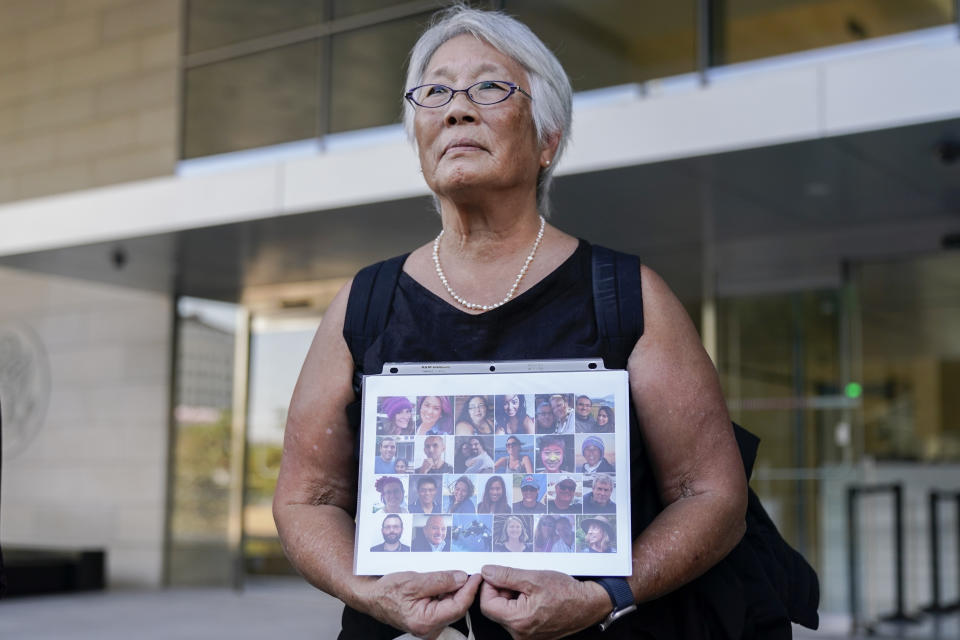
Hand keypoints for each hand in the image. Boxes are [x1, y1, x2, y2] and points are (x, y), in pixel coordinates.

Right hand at [360, 570, 481, 639]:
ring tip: (454, 574)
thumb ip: (440, 580)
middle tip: (469, 571)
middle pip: (457, 607)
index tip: (476, 576)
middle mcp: (429, 628)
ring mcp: (429, 626)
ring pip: (452, 606)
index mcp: (425, 621)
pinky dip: (447, 594)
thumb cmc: (387, 591)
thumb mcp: (414, 581)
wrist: (373, 596)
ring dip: (455, 590)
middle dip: (464, 589)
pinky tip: (445, 583)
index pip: (458, 606)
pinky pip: (444, 607)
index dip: (470, 590)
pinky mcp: (429, 620)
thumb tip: (461, 578)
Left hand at [479, 565, 611, 639]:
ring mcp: (526, 637)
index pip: (486, 604)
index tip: (495, 575)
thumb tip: (487, 572)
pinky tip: (533, 597)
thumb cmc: (565, 592)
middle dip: (501, 591)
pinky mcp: (532, 635)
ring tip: (529, 588)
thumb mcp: (533, 578)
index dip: (488, 587)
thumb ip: (506, 575)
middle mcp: (520, 634)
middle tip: (517, 580)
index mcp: (518, 621)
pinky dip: (519, 605)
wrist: (588, 605)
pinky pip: (516, 619)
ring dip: (511, 598)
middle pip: (495, 609)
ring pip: (506, 613)